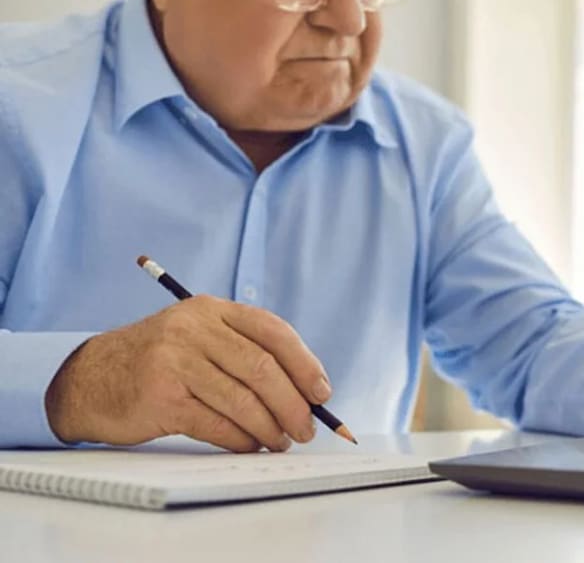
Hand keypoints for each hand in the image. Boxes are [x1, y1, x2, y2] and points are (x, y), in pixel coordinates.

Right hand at [44, 295, 330, 452]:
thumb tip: (305, 393)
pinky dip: (241, 440)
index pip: (273, 331)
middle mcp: (194, 329)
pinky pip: (216, 423)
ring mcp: (175, 361)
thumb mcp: (198, 339)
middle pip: (263, 368)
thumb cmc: (159, 363)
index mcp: (211, 310)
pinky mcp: (161, 396)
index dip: (305, 364)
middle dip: (293, 404)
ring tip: (281, 442)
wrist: (89, 379)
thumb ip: (244, 353)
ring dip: (270, 427)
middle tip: (307, 429)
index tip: (322, 393)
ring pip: (243, 400)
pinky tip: (251, 446)